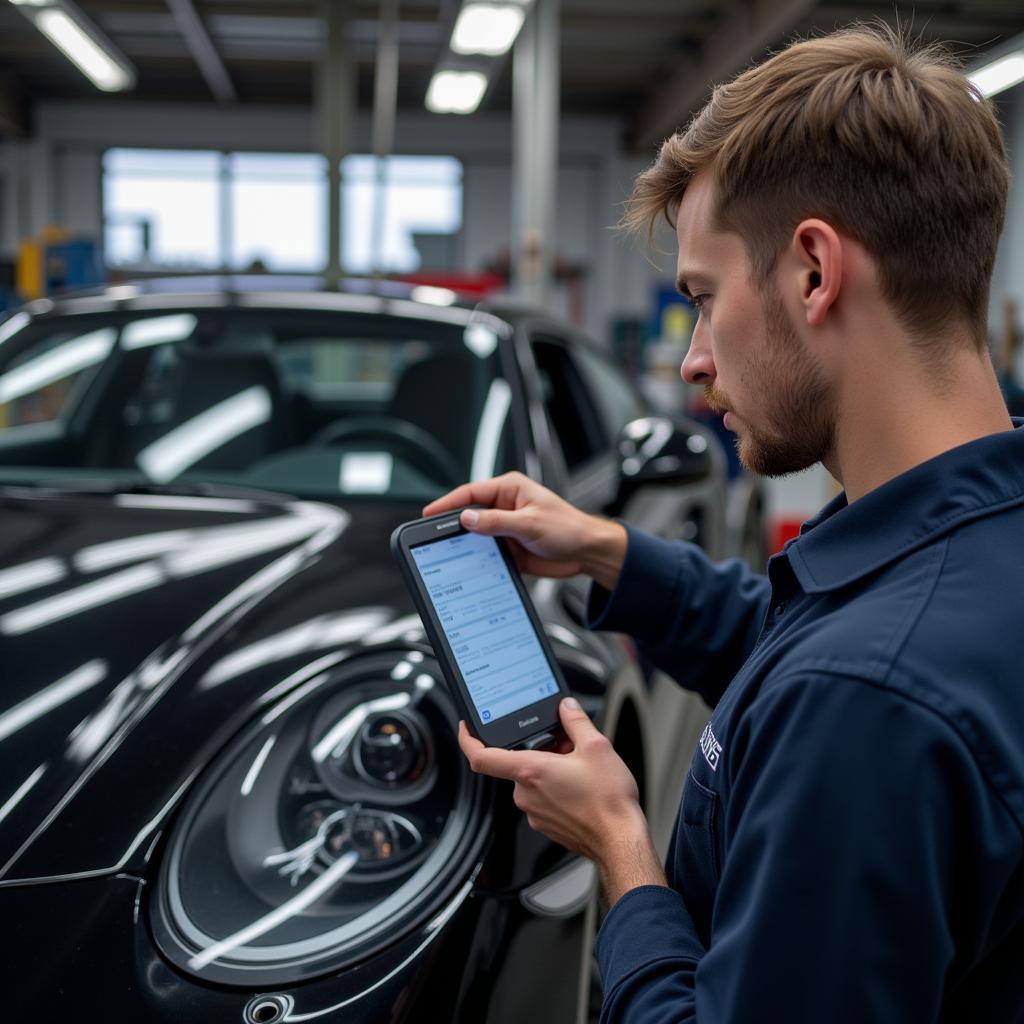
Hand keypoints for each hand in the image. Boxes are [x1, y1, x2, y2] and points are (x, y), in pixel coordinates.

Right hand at [423, 471, 626, 589]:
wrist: (587, 553)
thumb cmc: (569, 528)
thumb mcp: (530, 523)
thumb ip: (497, 522)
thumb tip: (467, 518)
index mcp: (510, 489)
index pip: (471, 493)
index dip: (448, 503)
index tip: (429, 513)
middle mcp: (505, 507)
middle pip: (469, 515)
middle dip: (453, 527)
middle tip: (434, 538)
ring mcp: (506, 528)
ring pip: (476, 536)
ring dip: (467, 545)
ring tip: (449, 554)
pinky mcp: (509, 548)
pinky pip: (486, 553)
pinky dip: (478, 560)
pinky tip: (470, 566)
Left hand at [458, 698, 666, 905]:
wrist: (620, 840)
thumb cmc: (608, 802)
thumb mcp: (597, 747)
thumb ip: (576, 721)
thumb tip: (566, 708)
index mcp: (531, 772)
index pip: (481, 756)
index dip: (468, 739)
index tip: (466, 727)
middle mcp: (526, 794)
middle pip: (518, 763)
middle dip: (540, 750)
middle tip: (566, 747)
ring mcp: (535, 813)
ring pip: (532, 781)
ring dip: (549, 769)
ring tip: (578, 768)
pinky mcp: (546, 824)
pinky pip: (542, 798)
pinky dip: (555, 787)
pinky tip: (579, 786)